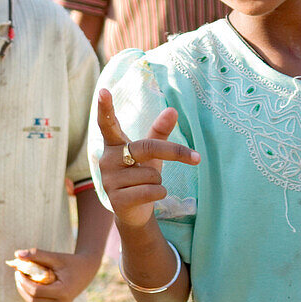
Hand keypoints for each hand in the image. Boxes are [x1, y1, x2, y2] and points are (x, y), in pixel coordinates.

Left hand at [11, 248, 94, 301]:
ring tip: (21, 275)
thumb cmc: (71, 261)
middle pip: (33, 299)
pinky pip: (39, 301)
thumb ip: (37, 255)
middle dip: (22, 286)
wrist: (87, 269)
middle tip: (17, 272)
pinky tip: (29, 280)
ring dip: (25, 290)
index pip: (36, 291)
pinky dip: (31, 292)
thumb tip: (17, 254)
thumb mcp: (55, 257)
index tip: (18, 270)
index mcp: (63, 292)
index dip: (24, 281)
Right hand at [94, 89, 198, 229]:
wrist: (134, 210)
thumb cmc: (141, 174)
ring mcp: (109, 180)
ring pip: (152, 174)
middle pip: (148, 148)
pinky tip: (148, 197)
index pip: (108, 123)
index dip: (105, 107)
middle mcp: (107, 159)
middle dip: (173, 152)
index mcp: (114, 144)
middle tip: (197, 158)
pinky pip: (151, 191)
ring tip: (146, 186)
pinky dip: (159, 193)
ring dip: (159, 181)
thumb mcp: (151, 153)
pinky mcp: (117, 199)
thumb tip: (172, 110)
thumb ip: (159, 132)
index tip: (103, 91)